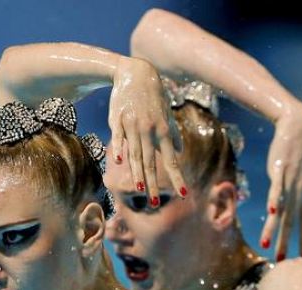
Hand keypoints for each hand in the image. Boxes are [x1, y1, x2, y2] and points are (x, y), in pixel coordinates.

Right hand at [108, 57, 185, 205]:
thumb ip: (172, 134)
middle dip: (154, 183)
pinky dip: (119, 148)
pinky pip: (118, 137)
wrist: (134, 73)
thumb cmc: (153, 96)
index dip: (177, 178)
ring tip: (141, 189)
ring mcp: (132, 125)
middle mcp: (149, 130)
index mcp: (163, 130)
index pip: (171, 160)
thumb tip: (178, 152)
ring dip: (137, 172)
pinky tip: (119, 162)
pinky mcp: (117, 120)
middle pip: (151, 162)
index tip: (184, 194)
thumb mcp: (166, 114)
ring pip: (135, 153)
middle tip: (155, 203)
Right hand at [261, 102, 301, 260]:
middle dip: (286, 242)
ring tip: (266, 245)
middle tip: (280, 261)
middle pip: (292, 222)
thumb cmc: (300, 153)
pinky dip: (274, 200)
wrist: (300, 127)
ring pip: (282, 210)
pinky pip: (277, 188)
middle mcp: (301, 191)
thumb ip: (300, 192)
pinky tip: (271, 212)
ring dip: (274, 228)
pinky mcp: (280, 170)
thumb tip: (293, 206)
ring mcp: (291, 181)